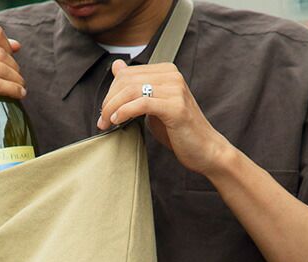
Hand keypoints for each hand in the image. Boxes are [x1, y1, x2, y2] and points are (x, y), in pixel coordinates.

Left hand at [97, 59, 230, 178]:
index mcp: (166, 72)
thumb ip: (136, 89)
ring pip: (132, 90)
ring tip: (107, 123)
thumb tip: (116, 66)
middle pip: (126, 80)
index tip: (105, 112)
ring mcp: (175, 90)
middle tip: (102, 121)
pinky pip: (143, 103)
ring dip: (113, 108)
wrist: (205, 150)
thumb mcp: (153, 106)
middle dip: (109, 101)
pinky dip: (126, 111)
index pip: (127, 74)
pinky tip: (118, 121)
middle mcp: (171, 76)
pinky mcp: (176, 107)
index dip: (110, 93)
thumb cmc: (179, 132)